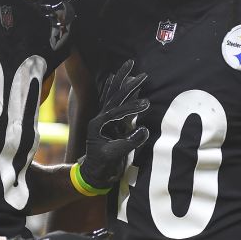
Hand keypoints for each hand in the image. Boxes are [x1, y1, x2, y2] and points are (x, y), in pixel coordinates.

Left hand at [79, 59, 149, 188]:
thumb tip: (144, 130)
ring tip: (129, 65)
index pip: (117, 112)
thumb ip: (129, 143)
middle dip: (128, 84)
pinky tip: (114, 78)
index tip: (146, 103)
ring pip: (112, 94)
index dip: (132, 107)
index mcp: (98, 125)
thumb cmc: (103, 166)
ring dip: (121, 79)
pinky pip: (111, 99)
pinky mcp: (107, 120)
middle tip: (142, 73)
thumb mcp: (116, 155)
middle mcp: (99, 117)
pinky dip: (114, 87)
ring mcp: (103, 118)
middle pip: (114, 95)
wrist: (93, 174)